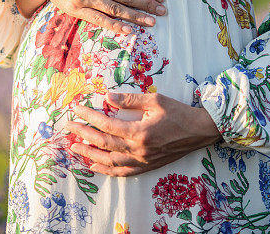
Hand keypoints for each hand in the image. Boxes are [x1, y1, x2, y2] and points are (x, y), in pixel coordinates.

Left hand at [63, 91, 223, 176]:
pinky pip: (123, 172)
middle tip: (69, 127)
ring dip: (90, 155)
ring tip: (75, 147)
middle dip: (83, 135)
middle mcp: (139, 150)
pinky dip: (107, 170)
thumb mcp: (155, 100)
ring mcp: (143, 161)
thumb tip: (107, 97)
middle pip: (104, 144)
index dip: (88, 117)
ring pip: (111, 162)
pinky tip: (95, 166)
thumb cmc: (179, 112)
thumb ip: (130, 100)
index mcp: (140, 132)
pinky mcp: (148, 166)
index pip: (106, 125)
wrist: (201, 131)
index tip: (76, 109)